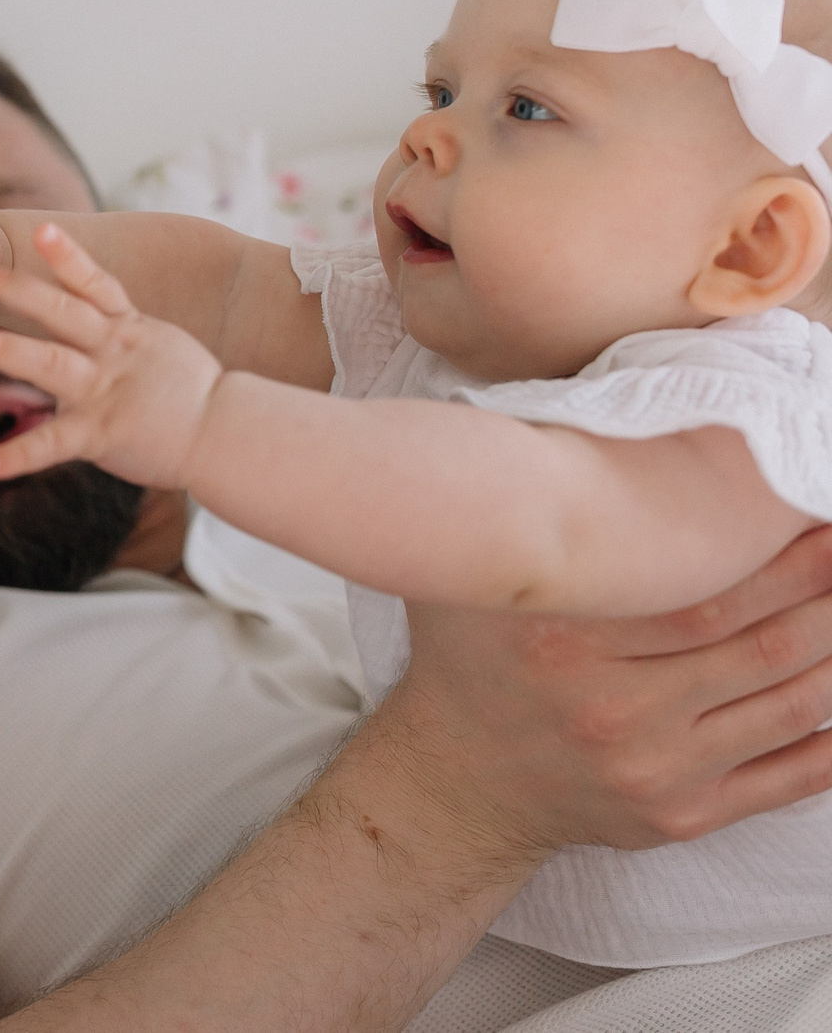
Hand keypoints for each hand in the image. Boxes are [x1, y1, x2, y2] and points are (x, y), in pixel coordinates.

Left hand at [0, 221, 221, 490]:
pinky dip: (20, 455)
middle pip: (60, 312)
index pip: (95, 283)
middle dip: (14, 288)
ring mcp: (105, 391)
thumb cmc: (187, 388)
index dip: (68, 256)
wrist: (227, 435)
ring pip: (50, 364)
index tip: (42, 228)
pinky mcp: (101, 434)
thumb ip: (115, 322)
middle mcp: (112, 352)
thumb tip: (83, 300)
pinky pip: (54, 444)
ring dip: (4, 349)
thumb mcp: (155, 341)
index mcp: (125, 327)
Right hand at [386, 524, 831, 854]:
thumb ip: (527, 522)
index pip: (703, 597)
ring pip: (790, 706)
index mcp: (562, 641)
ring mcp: (653, 770)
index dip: (781, 561)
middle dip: (830, 597)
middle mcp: (612, 710)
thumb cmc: (474, 657)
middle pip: (761, 647)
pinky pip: (790, 778)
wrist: (458, 778)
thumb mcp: (472, 581)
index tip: (821, 522)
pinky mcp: (681, 815)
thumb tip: (594, 439)